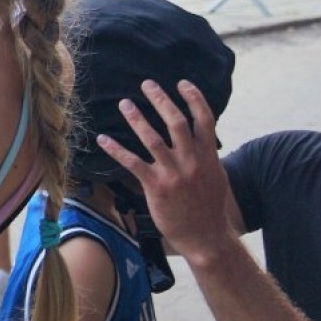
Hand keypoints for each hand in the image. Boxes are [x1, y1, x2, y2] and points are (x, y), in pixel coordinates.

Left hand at [95, 79, 236, 264]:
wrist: (207, 236)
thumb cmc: (210, 207)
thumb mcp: (217, 177)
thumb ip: (207, 156)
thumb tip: (199, 139)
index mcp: (208, 156)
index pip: (204, 120)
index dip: (194, 99)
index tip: (182, 83)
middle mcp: (192, 161)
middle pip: (176, 122)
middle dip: (161, 100)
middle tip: (147, 84)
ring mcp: (174, 173)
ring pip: (153, 139)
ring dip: (137, 119)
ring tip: (125, 103)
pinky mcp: (156, 186)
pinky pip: (132, 163)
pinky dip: (116, 149)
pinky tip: (103, 139)